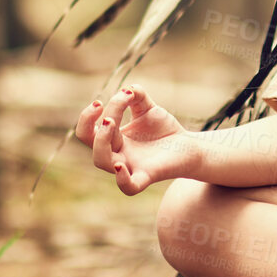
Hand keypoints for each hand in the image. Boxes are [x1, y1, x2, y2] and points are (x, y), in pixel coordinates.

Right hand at [72, 85, 196, 194]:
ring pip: (103, 162)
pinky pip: (128, 187)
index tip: (99, 102)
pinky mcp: (147, 175)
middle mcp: (118, 154)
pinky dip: (122, 180)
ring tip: (111, 122)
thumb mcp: (147, 107)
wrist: (189, 146)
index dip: (87, 117)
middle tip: (102, 108)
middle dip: (90, 124)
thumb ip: (136, 95)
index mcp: (113, 140)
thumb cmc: (163, 130)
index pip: (89, 131)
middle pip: (92, 144)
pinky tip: (121, 166)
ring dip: (101, 141)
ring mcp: (130, 167)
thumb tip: (128, 89)